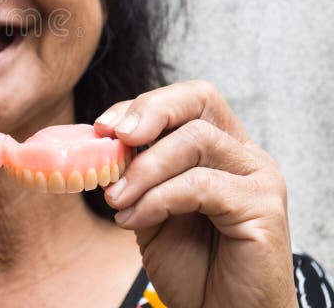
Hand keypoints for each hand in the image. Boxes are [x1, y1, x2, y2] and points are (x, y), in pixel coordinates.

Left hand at [94, 80, 296, 307]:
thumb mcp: (149, 206)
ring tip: (117, 200)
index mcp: (219, 147)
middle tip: (113, 139)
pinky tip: (136, 219)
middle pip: (199, 100)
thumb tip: (99, 140)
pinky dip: (158, 198)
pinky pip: (201, 184)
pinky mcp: (263, 208)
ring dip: (144, 168)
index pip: (187, 99)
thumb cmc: (191, 264)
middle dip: (149, 112)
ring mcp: (258, 178)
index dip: (143, 105)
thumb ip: (135, 171)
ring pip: (195, 140)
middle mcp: (244, 154)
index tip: (103, 128)